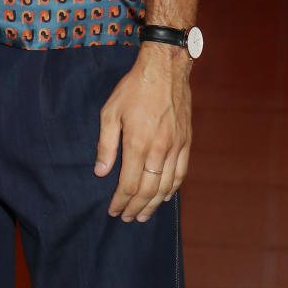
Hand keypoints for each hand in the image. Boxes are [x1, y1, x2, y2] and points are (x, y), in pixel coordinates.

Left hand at [94, 44, 192, 221]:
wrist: (166, 69)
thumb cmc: (134, 89)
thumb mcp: (110, 113)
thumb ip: (106, 145)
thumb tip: (101, 172)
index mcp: (138, 143)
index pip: (129, 184)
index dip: (121, 202)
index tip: (113, 211)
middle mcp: (159, 149)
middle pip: (148, 191)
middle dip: (136, 208)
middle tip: (127, 218)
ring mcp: (176, 146)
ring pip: (166, 186)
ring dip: (154, 204)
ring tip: (144, 215)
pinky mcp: (186, 141)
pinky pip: (181, 172)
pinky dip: (172, 189)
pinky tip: (164, 197)